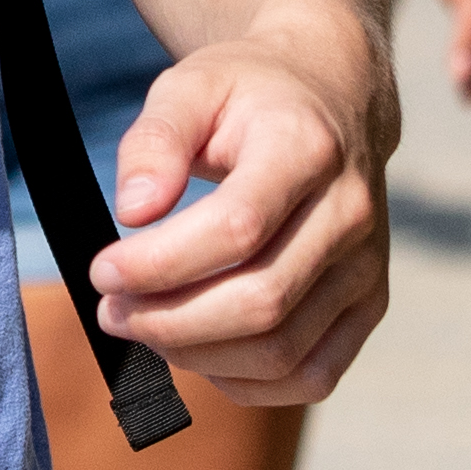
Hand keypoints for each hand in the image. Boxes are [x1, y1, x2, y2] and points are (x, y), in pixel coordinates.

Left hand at [84, 31, 391, 402]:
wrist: (331, 96)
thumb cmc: (247, 95)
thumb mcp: (189, 87)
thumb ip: (154, 141)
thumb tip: (134, 211)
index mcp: (306, 148)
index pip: (236, 229)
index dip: (160, 264)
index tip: (102, 270)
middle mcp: (350, 212)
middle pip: (260, 302)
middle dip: (168, 321)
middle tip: (112, 310)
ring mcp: (367, 265)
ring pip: (282, 351)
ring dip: (198, 355)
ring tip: (146, 326)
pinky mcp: (368, 304)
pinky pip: (312, 376)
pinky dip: (246, 382)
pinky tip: (199, 350)